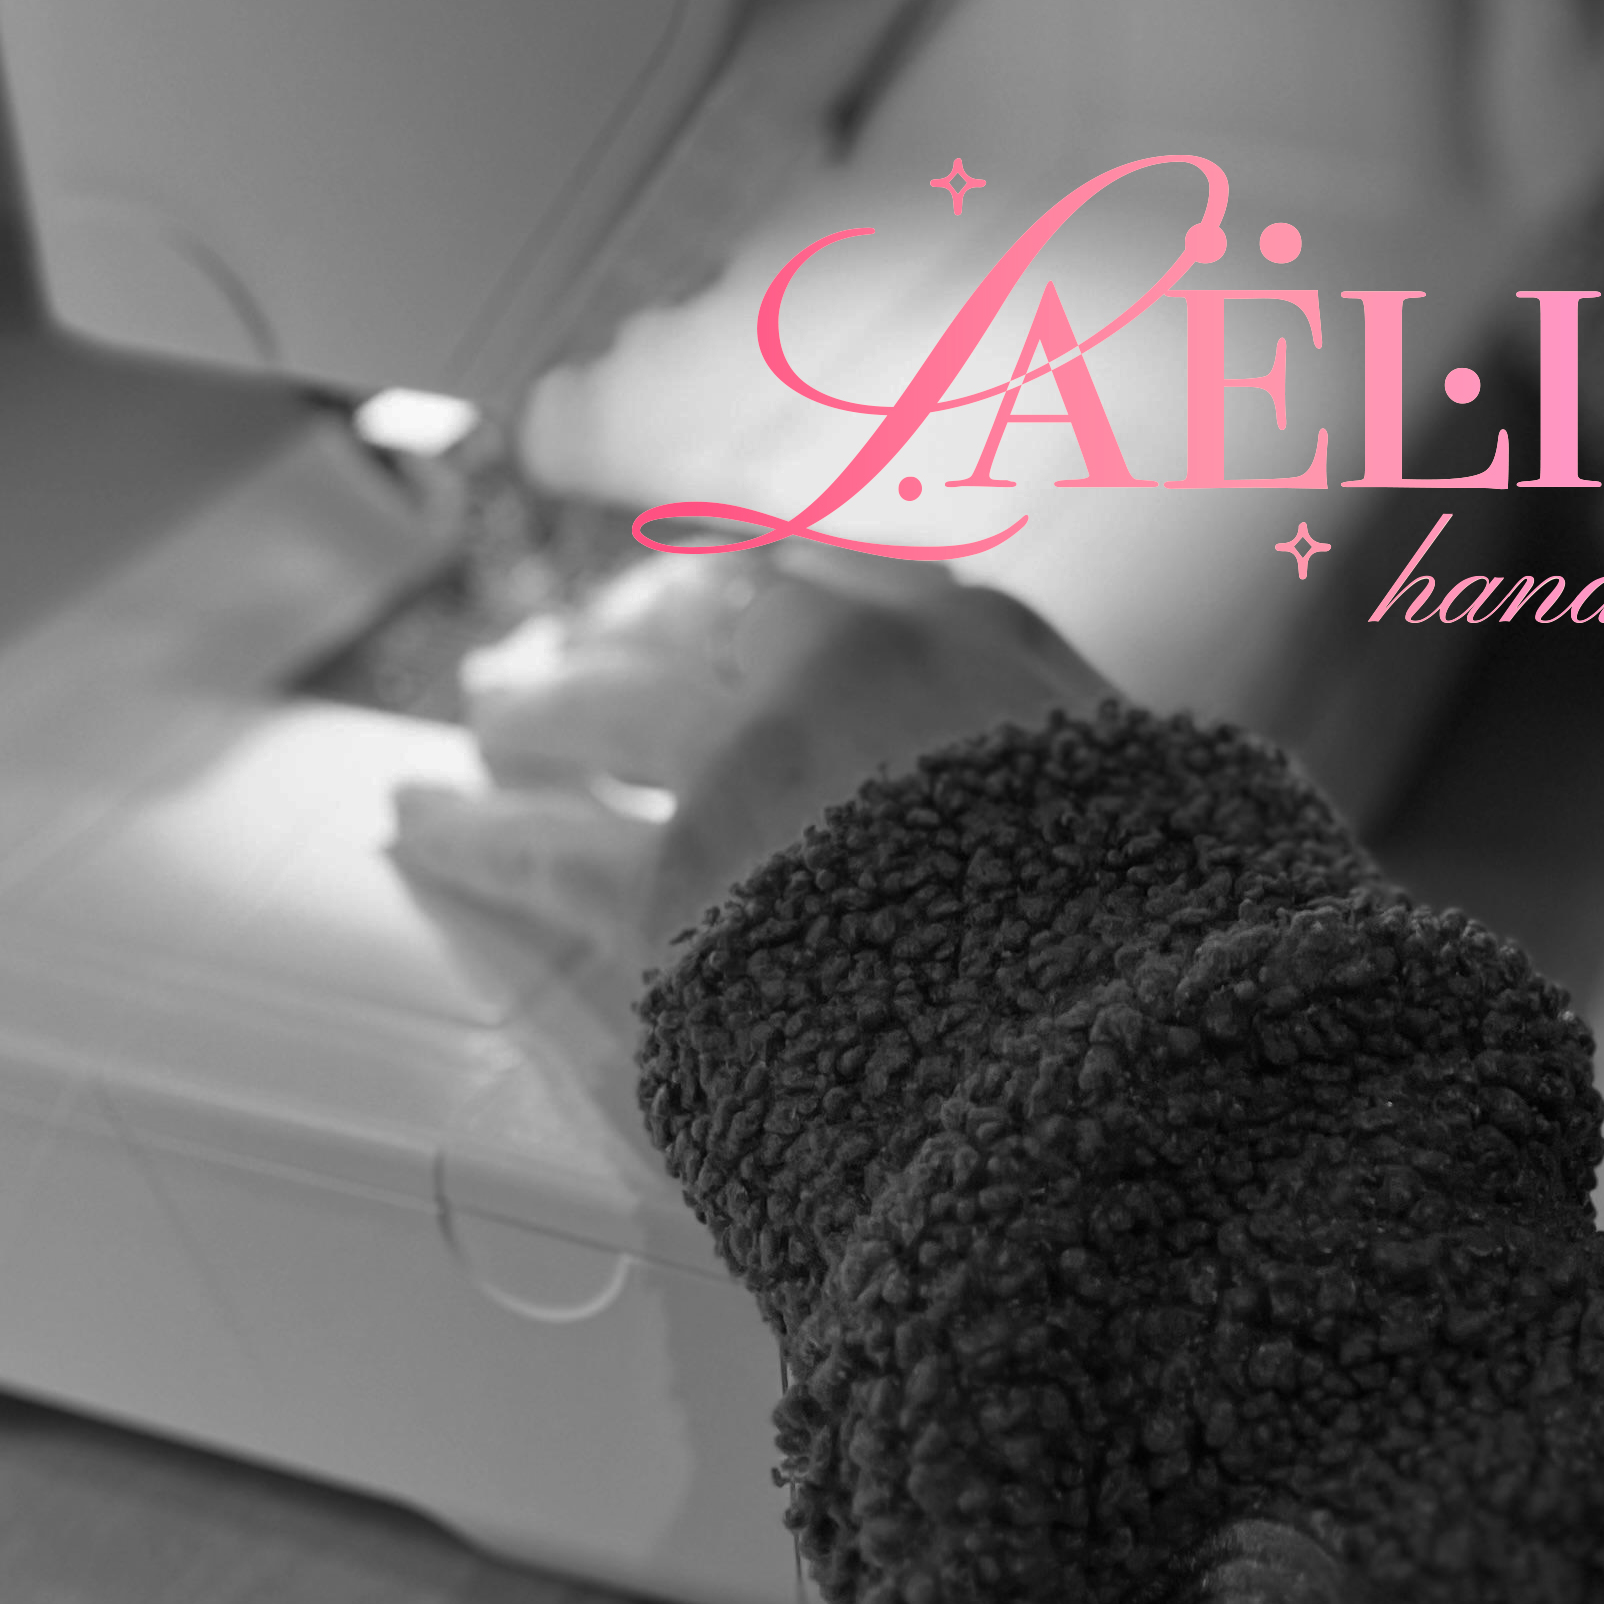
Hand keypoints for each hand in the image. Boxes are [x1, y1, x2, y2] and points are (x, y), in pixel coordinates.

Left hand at [388, 551, 1111, 988]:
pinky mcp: (674, 873)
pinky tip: (426, 826)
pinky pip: (546, 837)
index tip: (723, 591)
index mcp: (986, 642)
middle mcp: (858, 664)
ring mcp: (756, 758)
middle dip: (636, 632)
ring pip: (606, 704)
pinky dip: (478, 829)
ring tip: (490, 721)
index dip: (766, 586)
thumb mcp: (1177, 819)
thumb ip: (1111, 777)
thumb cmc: (1162, 945)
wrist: (1106, 1033)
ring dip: (539, 709)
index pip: (845, 570)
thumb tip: (1149, 788)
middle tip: (585, 648)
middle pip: (706, 614)